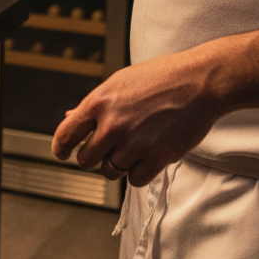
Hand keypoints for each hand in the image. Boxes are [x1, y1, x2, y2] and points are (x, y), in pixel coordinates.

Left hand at [51, 48, 219, 186]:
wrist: (198, 83)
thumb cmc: (159, 78)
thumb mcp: (118, 83)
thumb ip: (94, 105)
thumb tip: (70, 118)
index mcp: (98, 102)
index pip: (65, 134)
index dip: (60, 149)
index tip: (63, 154)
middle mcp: (112, 125)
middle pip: (86, 160)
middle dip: (92, 158)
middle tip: (104, 151)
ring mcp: (134, 143)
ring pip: (110, 171)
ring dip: (117, 165)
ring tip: (130, 149)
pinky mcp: (157, 157)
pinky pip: (134, 180)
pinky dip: (137, 173)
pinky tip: (143, 159)